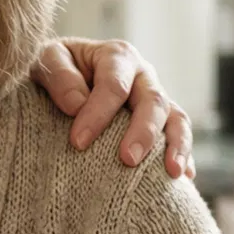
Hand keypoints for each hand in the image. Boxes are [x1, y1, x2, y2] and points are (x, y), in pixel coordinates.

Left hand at [31, 39, 193, 178]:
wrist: (63, 73)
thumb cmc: (56, 67)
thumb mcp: (48, 59)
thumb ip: (59, 75)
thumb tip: (77, 104)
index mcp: (116, 56)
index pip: (114, 86)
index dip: (98, 114)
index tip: (78, 142)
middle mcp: (142, 75)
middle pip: (153, 100)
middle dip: (143, 131)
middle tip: (127, 160)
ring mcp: (155, 97)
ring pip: (176, 118)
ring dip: (177, 145)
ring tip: (173, 172)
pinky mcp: (161, 120)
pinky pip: (179, 136)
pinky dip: (185, 155)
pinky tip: (184, 177)